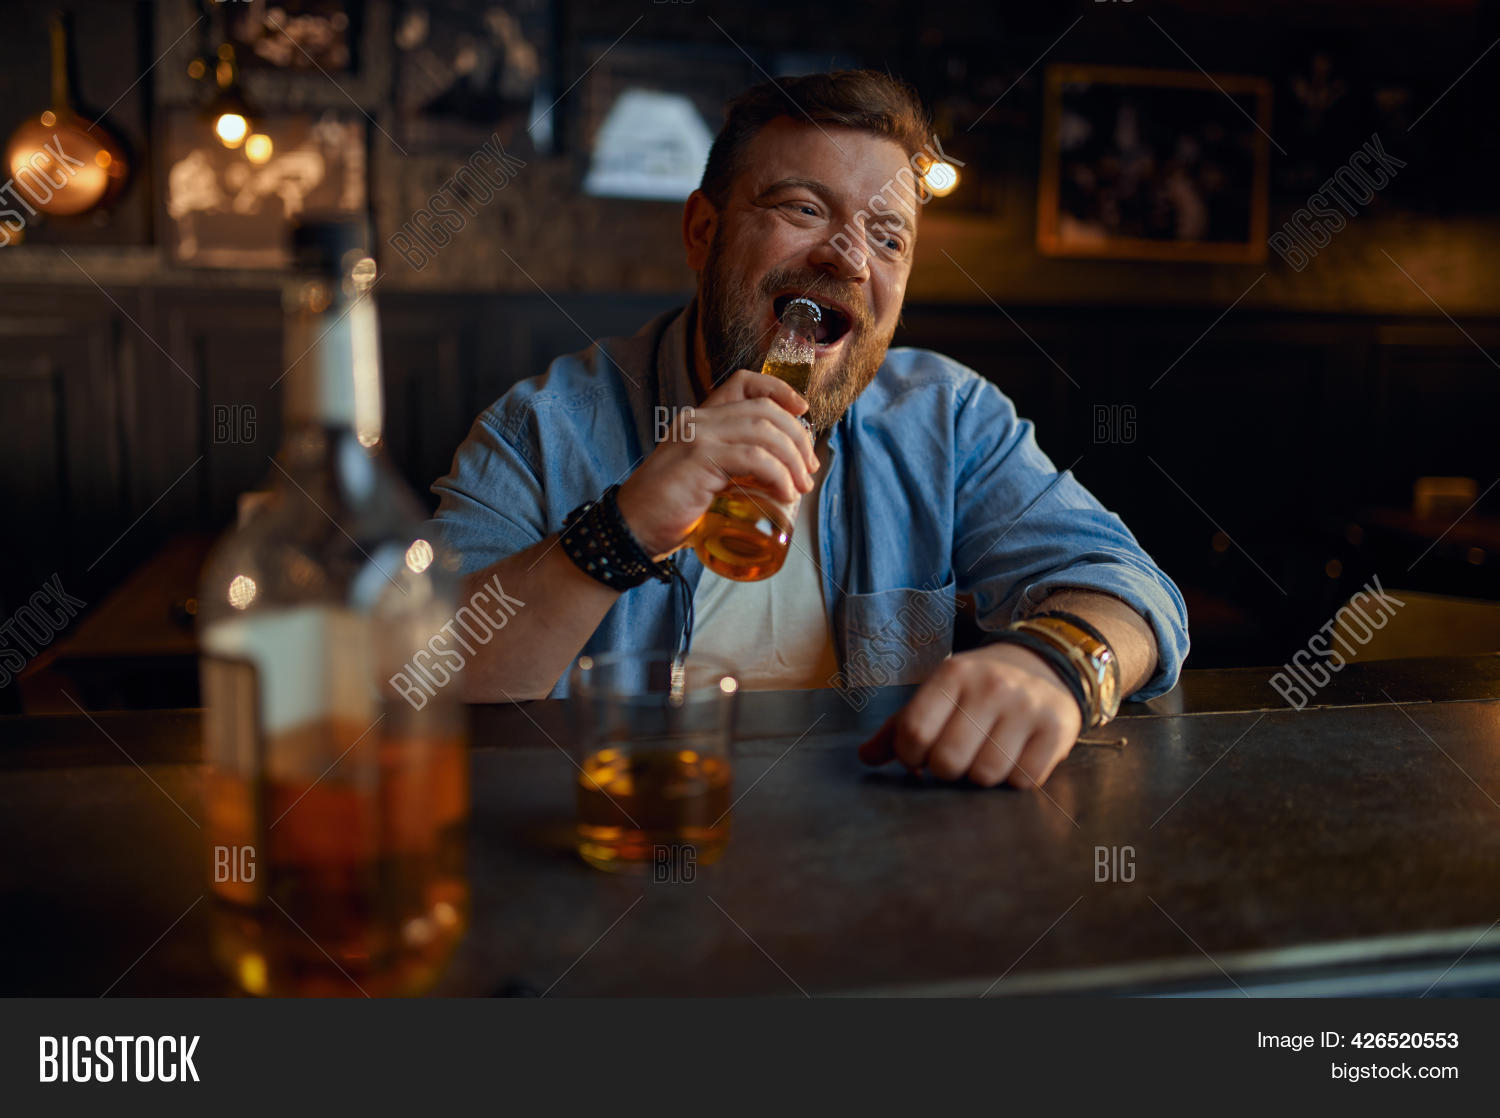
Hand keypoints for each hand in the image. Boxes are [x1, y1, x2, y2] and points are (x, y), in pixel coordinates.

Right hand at [616, 369, 818, 557]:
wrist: (630, 530)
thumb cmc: (669, 512)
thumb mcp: (705, 479)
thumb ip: (732, 468)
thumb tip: (779, 477)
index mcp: (698, 418)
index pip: (743, 382)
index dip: (779, 390)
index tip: (803, 412)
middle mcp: (697, 419)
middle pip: (764, 410)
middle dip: (798, 438)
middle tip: (809, 471)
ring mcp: (697, 437)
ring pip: (764, 432)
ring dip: (793, 460)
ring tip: (801, 487)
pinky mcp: (698, 460)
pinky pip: (753, 458)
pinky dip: (778, 475)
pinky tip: (785, 493)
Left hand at [857, 643, 1084, 788]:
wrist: (1045, 666)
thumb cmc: (978, 690)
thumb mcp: (938, 695)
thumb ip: (900, 727)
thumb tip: (864, 756)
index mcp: (952, 674)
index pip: (913, 733)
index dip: (910, 757)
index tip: (919, 758)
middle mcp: (990, 685)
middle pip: (948, 761)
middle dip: (946, 770)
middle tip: (957, 757)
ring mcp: (1026, 705)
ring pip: (986, 775)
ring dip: (981, 776)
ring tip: (986, 755)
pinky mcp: (1057, 728)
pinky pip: (1023, 780)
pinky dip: (1014, 779)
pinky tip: (1015, 757)